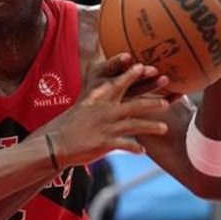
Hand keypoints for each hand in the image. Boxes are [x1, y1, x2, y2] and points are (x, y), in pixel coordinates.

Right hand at [39, 61, 169, 167]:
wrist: (55, 143)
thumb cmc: (68, 124)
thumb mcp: (82, 105)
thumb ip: (97, 98)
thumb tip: (108, 91)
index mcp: (98, 98)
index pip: (119, 83)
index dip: (134, 75)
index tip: (147, 68)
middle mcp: (105, 111)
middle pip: (135, 104)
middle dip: (152, 102)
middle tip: (165, 102)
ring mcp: (107, 127)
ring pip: (136, 125)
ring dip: (152, 126)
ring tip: (164, 128)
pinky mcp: (106, 143)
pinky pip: (127, 145)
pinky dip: (136, 148)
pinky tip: (143, 151)